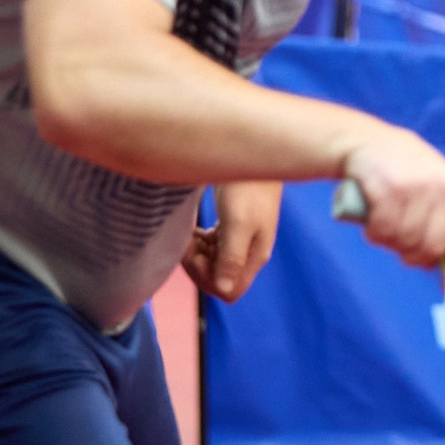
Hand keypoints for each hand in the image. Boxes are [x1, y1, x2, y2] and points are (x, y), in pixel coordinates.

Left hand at [182, 181, 281, 301]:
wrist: (257, 152)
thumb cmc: (248, 187)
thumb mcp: (239, 223)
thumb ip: (232, 258)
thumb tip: (225, 291)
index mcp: (254, 256)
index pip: (229, 291)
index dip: (206, 280)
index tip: (196, 254)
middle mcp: (249, 253)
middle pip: (219, 280)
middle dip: (198, 266)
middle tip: (188, 242)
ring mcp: (242, 240)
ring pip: (214, 265)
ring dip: (197, 255)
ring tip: (191, 233)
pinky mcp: (234, 227)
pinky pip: (213, 249)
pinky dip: (200, 243)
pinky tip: (196, 229)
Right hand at [340, 130, 444, 308]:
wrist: (366, 141)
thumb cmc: (403, 171)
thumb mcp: (434, 187)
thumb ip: (444, 220)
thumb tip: (442, 268)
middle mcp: (444, 190)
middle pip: (432, 250)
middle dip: (413, 253)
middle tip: (399, 237)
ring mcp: (418, 189)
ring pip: (405, 242)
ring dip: (390, 240)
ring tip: (385, 218)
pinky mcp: (390, 189)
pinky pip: (382, 231)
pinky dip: (374, 231)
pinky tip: (373, 215)